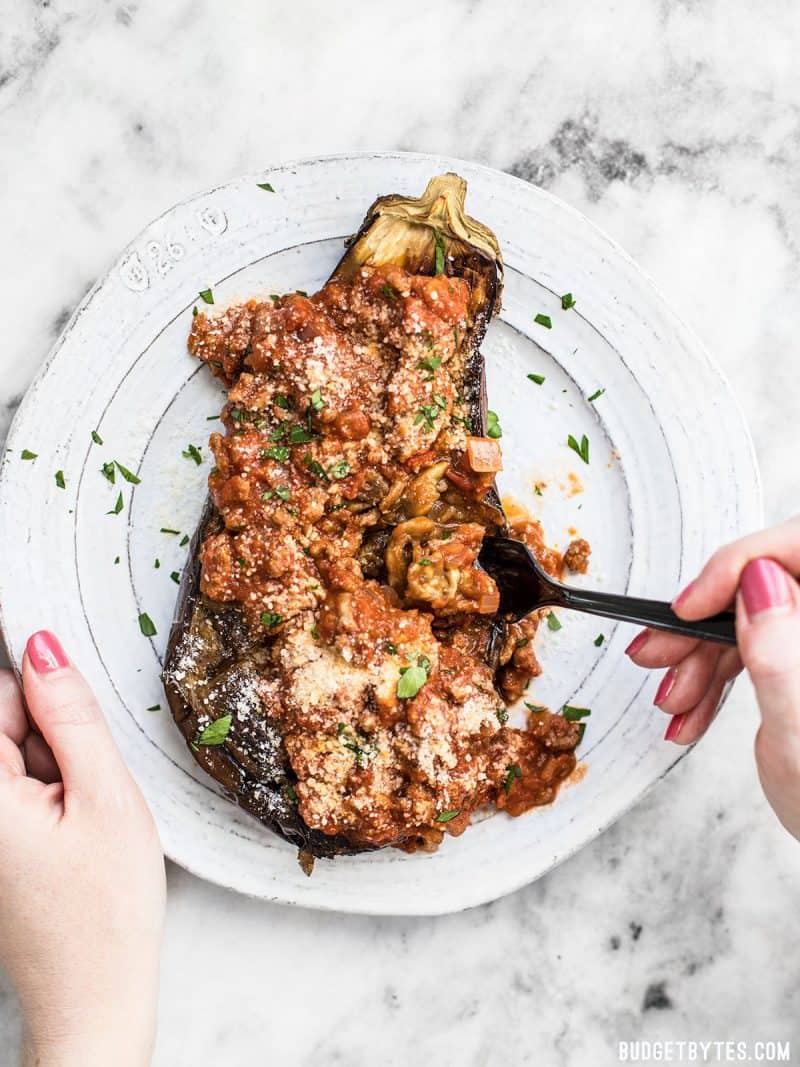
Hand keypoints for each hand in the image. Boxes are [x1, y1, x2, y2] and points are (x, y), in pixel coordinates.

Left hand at [0, 631, 164, 1065]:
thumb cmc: (104, 909)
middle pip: (6, 726)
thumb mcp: (105, 796)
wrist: (95, 997)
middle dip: (54, 738)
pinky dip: (53, 796)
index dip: (48, 701)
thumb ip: (71, 715)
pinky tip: (77, 833)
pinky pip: (20, 791)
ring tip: (86, 822)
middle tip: (89, 790)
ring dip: (58, 769)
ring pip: (17, 757)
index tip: (78, 735)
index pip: (0, 695)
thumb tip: (43, 646)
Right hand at [626, 516, 799, 840]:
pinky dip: (714, 677)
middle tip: (659, 652)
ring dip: (700, 657)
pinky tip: (689, 708)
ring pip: (753, 619)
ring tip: (672, 700)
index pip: (799, 550)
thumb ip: (780, 655)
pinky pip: (755, 649)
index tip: (691, 605)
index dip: (741, 565)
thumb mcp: (799, 739)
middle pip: (768, 586)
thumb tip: (760, 581)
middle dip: (704, 623)